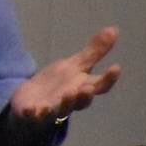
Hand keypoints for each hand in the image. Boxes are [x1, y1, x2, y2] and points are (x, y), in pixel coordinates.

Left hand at [7, 26, 122, 128]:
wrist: (31, 99)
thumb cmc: (58, 83)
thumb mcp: (75, 66)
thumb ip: (94, 52)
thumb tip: (114, 29)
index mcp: (82, 88)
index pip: (100, 85)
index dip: (109, 78)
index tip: (116, 67)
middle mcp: (70, 101)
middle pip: (81, 102)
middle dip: (84, 95)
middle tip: (87, 87)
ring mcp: (52, 109)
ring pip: (60, 110)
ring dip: (64, 103)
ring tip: (66, 94)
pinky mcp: (32, 114)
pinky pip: (32, 116)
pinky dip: (32, 114)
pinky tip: (30, 109)